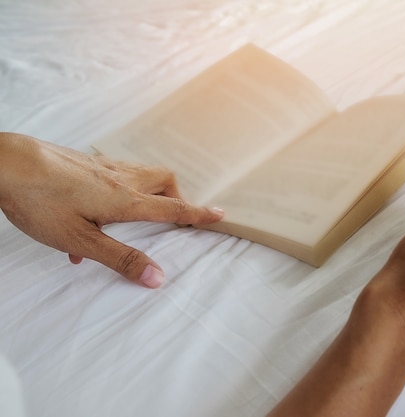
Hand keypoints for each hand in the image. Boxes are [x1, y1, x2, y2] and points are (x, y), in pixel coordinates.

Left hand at [0, 133, 222, 287]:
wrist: (6, 163)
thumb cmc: (40, 200)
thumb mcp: (80, 238)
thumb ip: (120, 258)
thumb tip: (156, 277)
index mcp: (125, 200)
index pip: (173, 208)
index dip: (199, 214)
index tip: (221, 214)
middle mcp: (120, 179)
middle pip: (164, 181)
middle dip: (178, 196)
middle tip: (178, 215)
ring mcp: (103, 167)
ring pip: (143, 173)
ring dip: (153, 190)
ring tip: (141, 213)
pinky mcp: (86, 163)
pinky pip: (118, 173)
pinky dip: (126, 188)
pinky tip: (98, 210)